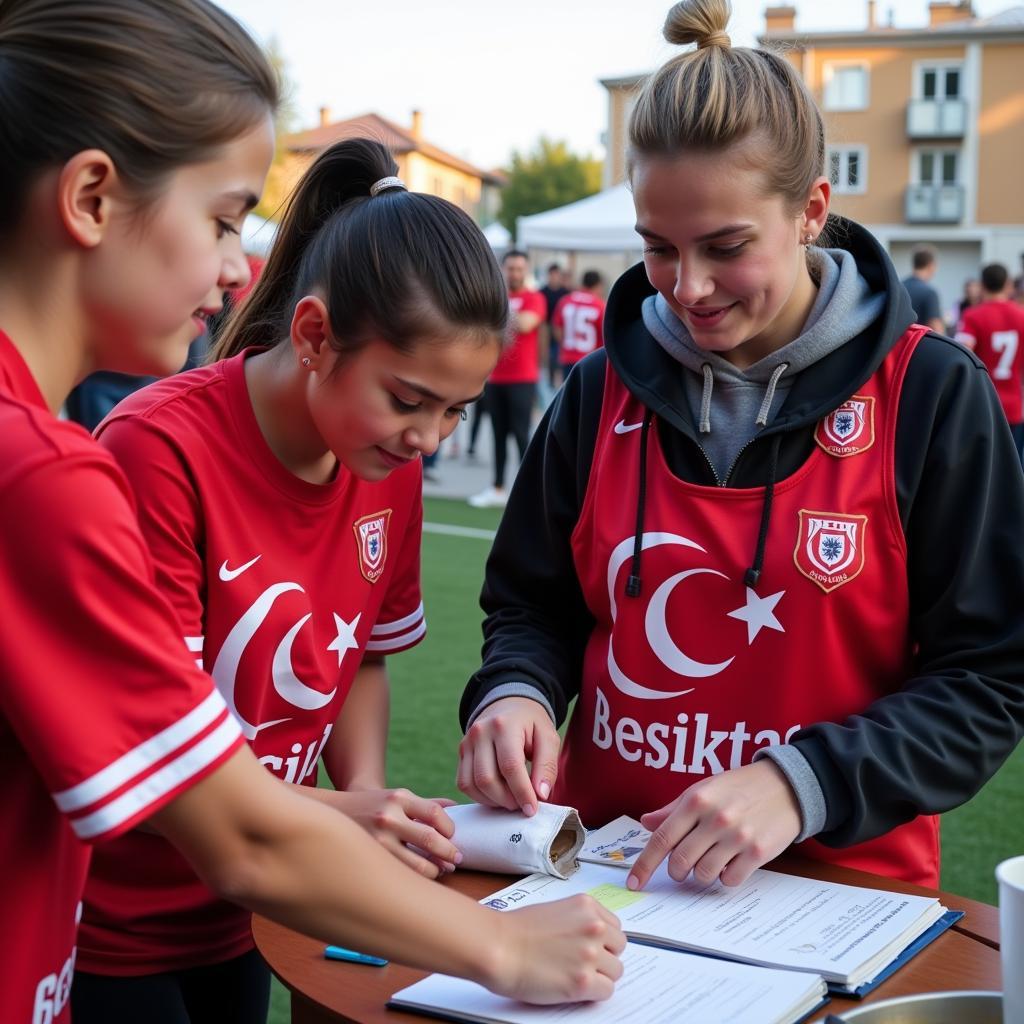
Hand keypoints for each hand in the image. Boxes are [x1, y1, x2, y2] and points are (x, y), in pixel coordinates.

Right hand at [328, 788, 459, 879]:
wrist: (332, 812)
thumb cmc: (373, 806)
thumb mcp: (397, 798)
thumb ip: (426, 804)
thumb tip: (455, 807)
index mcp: (399, 798)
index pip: (435, 813)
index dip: (450, 828)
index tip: (453, 837)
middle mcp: (388, 817)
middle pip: (429, 839)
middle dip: (448, 853)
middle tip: (456, 860)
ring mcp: (377, 840)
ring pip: (416, 865)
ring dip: (435, 870)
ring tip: (441, 870)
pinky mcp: (370, 859)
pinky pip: (400, 873)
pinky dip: (415, 877)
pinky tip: (422, 877)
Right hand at [457, 697, 559, 815]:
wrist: (510, 705)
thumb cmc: (532, 724)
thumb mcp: (548, 738)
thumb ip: (547, 765)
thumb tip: (540, 795)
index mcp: (504, 725)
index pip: (510, 766)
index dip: (522, 792)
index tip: (532, 809)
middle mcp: (480, 732)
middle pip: (487, 779)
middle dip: (506, 800)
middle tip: (522, 805)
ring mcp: (467, 742)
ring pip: (472, 784)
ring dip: (493, 801)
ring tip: (512, 800)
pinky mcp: (461, 752)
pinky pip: (464, 783)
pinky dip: (480, 796)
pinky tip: (497, 795)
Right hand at [487, 895, 624, 1002]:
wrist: (499, 947)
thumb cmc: (516, 929)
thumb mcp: (555, 910)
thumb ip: (578, 920)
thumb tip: (590, 936)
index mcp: (586, 906)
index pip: (614, 926)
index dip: (604, 940)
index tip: (595, 946)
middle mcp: (593, 927)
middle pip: (619, 948)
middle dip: (605, 957)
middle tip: (584, 963)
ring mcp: (590, 954)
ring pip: (616, 971)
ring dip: (600, 976)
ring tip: (577, 975)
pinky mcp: (582, 982)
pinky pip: (606, 991)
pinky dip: (594, 993)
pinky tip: (576, 987)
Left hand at [626, 759, 800, 890]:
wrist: (785, 786)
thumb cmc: (738, 787)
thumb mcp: (703, 789)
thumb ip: (673, 810)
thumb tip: (646, 823)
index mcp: (696, 800)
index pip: (662, 839)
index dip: (644, 865)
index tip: (634, 883)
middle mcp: (715, 818)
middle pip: (680, 861)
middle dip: (676, 870)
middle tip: (682, 865)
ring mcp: (737, 837)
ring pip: (703, 874)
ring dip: (700, 873)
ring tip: (709, 859)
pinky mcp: (757, 853)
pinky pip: (729, 880)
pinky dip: (724, 877)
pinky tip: (729, 862)